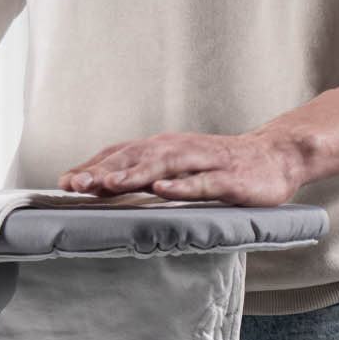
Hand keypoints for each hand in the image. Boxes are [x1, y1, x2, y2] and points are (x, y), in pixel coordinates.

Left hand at [58, 125, 311, 202]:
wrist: (274, 157)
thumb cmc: (219, 165)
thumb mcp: (177, 167)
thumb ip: (143, 175)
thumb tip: (99, 186)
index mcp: (163, 148)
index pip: (121, 154)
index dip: (92, 166)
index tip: (64, 182)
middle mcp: (178, 149)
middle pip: (135, 158)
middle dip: (104, 170)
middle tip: (75, 184)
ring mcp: (204, 162)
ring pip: (164, 166)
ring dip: (135, 175)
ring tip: (110, 185)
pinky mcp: (228, 177)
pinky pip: (202, 182)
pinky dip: (181, 186)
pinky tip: (163, 191)